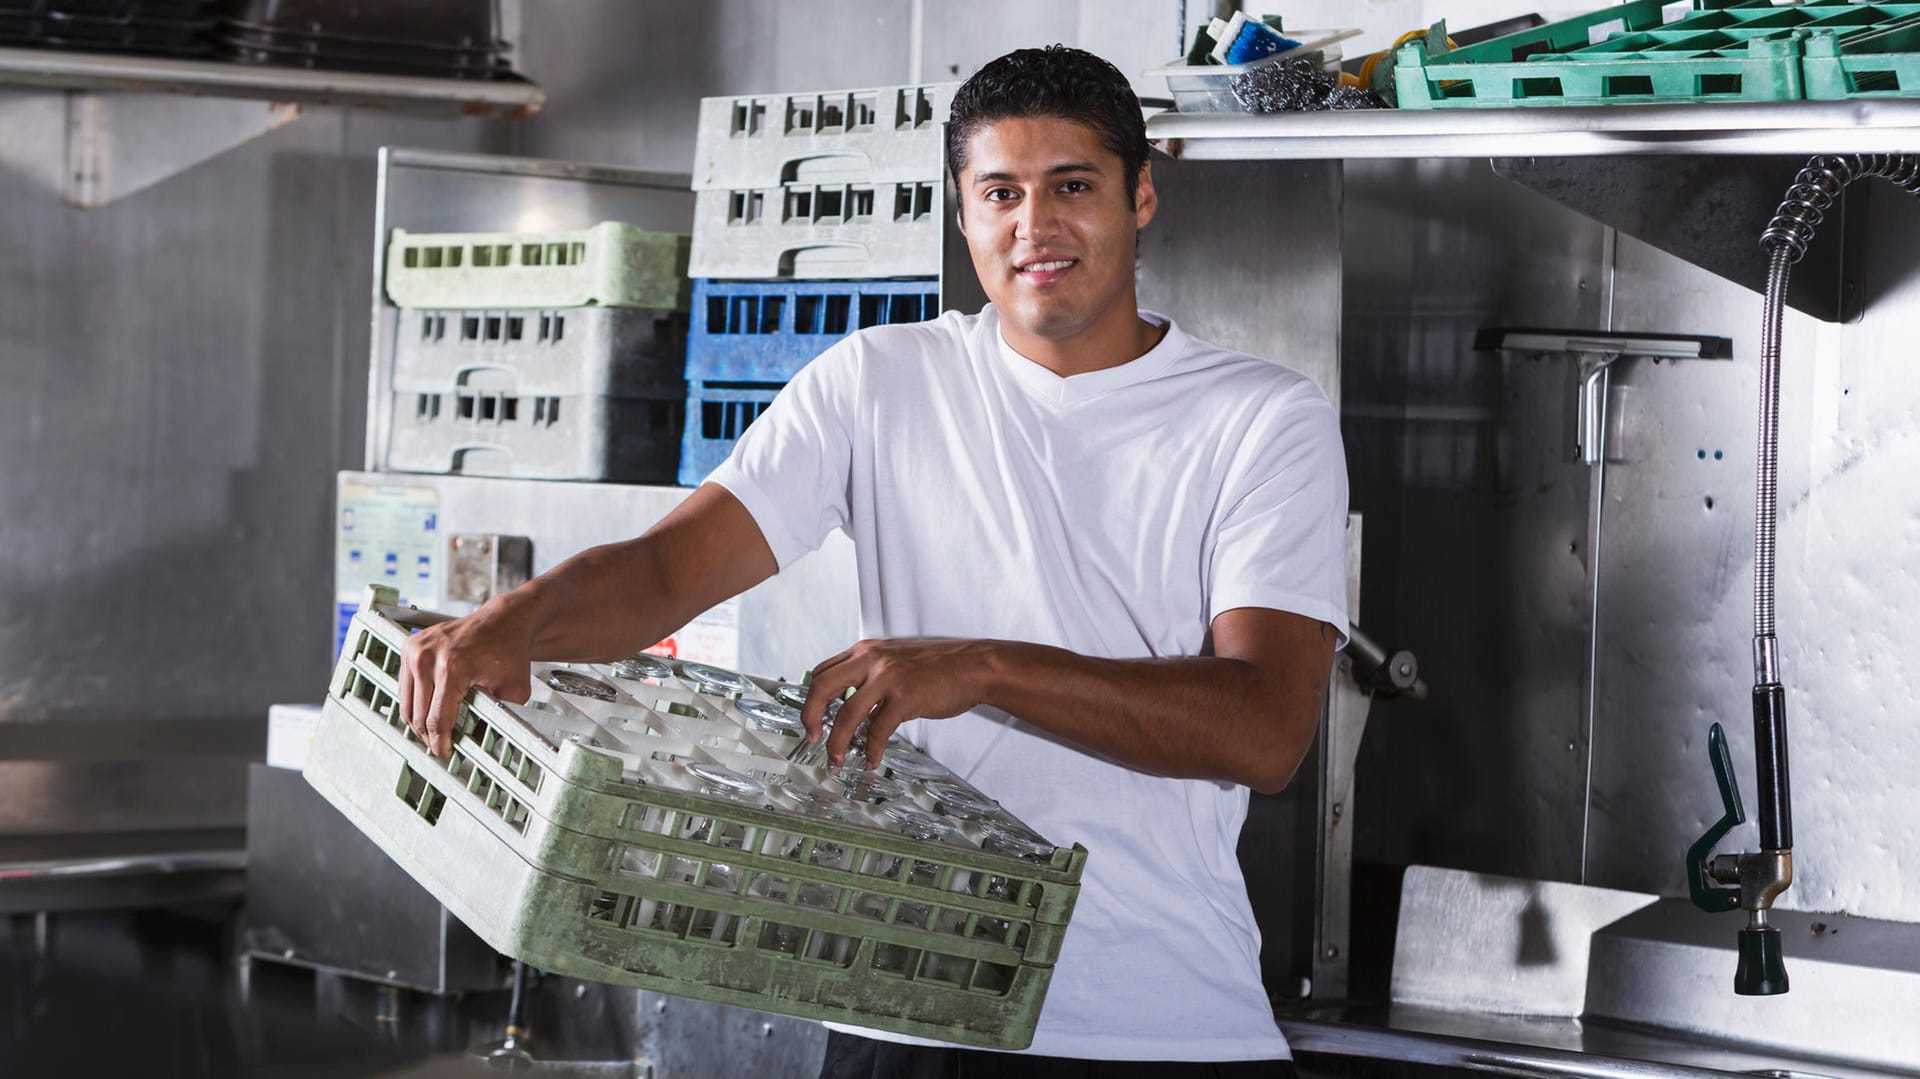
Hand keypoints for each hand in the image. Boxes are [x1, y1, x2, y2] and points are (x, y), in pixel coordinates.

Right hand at [398, 598, 536, 756]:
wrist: (502, 620)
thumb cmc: (508, 650)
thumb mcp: (513, 691)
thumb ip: (497, 718)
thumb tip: (480, 743)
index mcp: (453, 668)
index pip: (438, 719)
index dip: (440, 741)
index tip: (444, 752)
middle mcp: (428, 658)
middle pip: (418, 715)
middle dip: (429, 735)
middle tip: (440, 745)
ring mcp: (416, 650)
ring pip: (407, 703)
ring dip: (418, 721)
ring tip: (433, 732)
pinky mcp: (409, 646)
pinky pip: (404, 686)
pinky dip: (414, 701)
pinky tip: (428, 709)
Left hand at [800, 638, 998, 768]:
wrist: (975, 666)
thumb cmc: (939, 666)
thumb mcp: (896, 660)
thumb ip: (871, 674)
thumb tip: (850, 703)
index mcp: (866, 651)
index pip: (823, 671)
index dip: (811, 698)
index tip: (811, 718)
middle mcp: (872, 660)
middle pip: (823, 687)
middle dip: (810, 716)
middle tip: (812, 737)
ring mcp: (888, 678)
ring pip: (846, 714)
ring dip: (837, 742)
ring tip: (836, 759)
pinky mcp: (906, 698)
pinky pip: (878, 730)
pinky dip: (871, 749)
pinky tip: (872, 760)